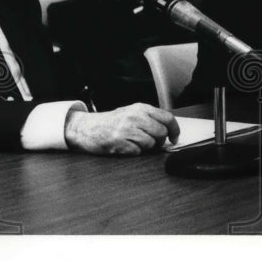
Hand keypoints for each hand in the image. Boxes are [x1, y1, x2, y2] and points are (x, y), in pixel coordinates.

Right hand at [64, 103, 178, 154]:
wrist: (86, 128)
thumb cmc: (110, 122)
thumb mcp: (131, 113)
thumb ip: (149, 118)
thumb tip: (169, 130)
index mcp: (141, 108)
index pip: (167, 118)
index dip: (175, 130)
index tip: (174, 138)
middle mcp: (135, 117)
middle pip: (161, 132)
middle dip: (159, 141)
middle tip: (151, 142)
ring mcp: (127, 129)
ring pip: (150, 143)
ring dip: (145, 147)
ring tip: (134, 143)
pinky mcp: (119, 142)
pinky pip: (137, 152)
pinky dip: (134, 152)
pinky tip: (125, 146)